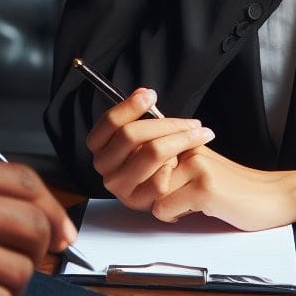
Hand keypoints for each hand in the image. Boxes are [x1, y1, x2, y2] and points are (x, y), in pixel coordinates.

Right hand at [85, 88, 215, 210]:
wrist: (169, 188)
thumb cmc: (153, 155)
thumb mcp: (144, 133)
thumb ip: (141, 115)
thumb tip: (146, 93)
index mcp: (98, 144)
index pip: (110, 121)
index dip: (130, 105)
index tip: (152, 95)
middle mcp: (103, 165)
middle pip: (131, 134)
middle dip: (167, 124)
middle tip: (194, 123)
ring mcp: (118, 185)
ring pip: (150, 153)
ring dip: (179, 142)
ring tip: (197, 138)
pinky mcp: (136, 202)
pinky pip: (158, 181)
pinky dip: (172, 169)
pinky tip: (182, 163)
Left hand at [151, 146, 295, 229]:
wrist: (274, 195)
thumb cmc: (232, 185)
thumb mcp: (198, 164)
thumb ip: (168, 160)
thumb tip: (130, 169)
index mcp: (183, 139)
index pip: (137, 152)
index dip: (140, 174)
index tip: (156, 184)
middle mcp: (186, 148)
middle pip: (142, 173)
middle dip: (149, 191)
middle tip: (173, 198)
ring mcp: (195, 166)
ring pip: (150, 191)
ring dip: (163, 204)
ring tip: (186, 204)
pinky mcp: (204, 188)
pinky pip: (164, 207)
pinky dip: (173, 216)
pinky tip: (194, 212)